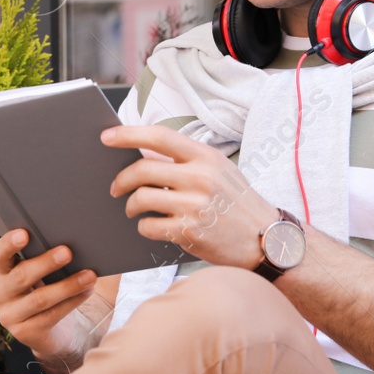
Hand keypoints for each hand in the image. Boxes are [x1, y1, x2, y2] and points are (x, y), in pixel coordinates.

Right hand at [0, 229, 98, 362]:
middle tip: (67, 252)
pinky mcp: (24, 333)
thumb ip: (54, 254)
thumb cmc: (50, 290)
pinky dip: (72, 302)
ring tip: (89, 276)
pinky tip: (87, 291)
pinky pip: (51, 315)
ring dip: (67, 286)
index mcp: (1, 272)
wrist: (51, 333)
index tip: (25, 233)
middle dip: (45, 263)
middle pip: (20, 276)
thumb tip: (87, 236)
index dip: (9, 243)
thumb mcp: (46, 273)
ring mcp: (9, 315)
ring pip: (39, 299)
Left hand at [101, 125, 276, 268]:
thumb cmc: (237, 203)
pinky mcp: (190, 231)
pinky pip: (148, 226)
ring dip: (130, 205)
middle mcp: (200, 178)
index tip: (106, 137)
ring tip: (133, 209)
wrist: (267, 239)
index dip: (128, 134)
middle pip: (142, 170)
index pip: (160, 136)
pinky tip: (151, 226)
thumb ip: (186, 160)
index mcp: (206, 157)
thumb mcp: (219, 170)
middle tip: (115, 188)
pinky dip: (143, 226)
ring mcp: (195, 205)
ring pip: (141, 198)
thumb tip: (143, 153)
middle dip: (121, 180)